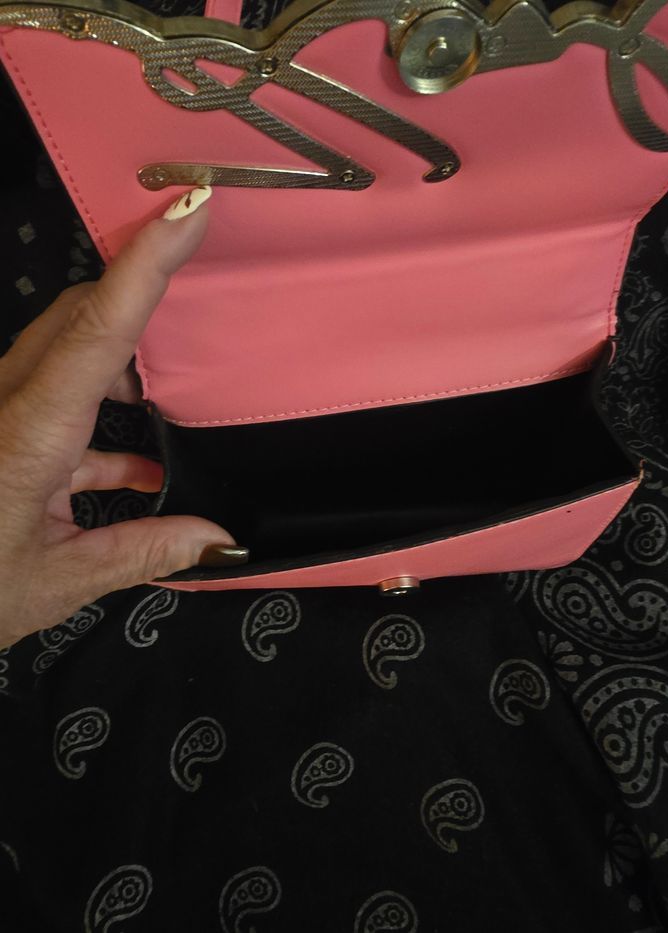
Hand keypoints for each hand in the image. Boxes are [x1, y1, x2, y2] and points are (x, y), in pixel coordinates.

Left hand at [0, 187, 240, 647]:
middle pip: (80, 317)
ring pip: (68, 353)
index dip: (146, 264)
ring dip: (125, 365)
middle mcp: (9, 407)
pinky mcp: (2, 432)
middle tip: (198, 277)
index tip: (188, 212)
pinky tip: (140, 468)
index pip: (97, 329)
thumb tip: (216, 539)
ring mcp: (2, 414)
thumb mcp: (54, 582)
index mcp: (25, 434)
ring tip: (173, 395)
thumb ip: (143, 552)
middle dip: (141, 290)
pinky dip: (106, 426)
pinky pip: (59, 404)